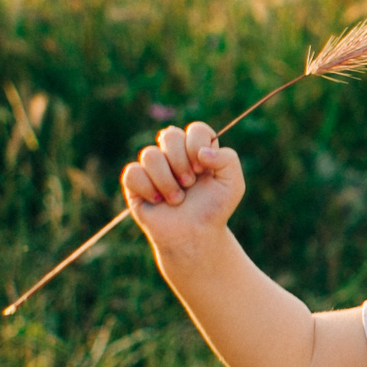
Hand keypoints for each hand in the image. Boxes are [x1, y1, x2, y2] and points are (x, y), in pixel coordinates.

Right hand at [123, 122, 244, 251]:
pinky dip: (148, 189)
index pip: (195, 129)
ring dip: (166, 180)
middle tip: (189, 184)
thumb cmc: (214, 210)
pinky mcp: (135, 182)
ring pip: (149, 154)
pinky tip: (158, 201)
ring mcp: (153, 167)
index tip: (202, 169)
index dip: (197, 145)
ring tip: (177, 199)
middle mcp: (174, 154)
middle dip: (181, 162)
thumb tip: (202, 152)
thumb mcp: (233, 184)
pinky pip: (132, 172)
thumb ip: (228, 159)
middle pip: (170, 135)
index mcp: (197, 149)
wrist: (195, 236)